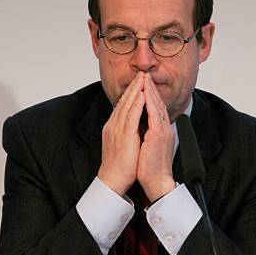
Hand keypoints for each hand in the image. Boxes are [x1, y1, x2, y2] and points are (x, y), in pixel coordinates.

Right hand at [98, 72, 144, 195]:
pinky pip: (131, 116)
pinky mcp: (124, 136)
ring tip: (143, 78)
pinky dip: (136, 104)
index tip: (139, 83)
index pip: (122, 106)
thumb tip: (136, 128)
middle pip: (124, 101)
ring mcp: (117, 129)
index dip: (131, 93)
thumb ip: (128, 134)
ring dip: (136, 90)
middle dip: (133, 86)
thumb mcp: (124, 145)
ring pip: (127, 104)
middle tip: (141, 74)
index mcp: (114, 128)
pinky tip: (142, 94)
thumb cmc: (120, 167)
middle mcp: (113, 126)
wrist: (113, 180)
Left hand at [137, 73, 174, 201]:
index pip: (155, 108)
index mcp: (161, 131)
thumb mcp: (149, 146)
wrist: (156, 181)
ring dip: (150, 91)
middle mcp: (164, 128)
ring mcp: (162, 131)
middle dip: (150, 88)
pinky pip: (154, 114)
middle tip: (145, 75)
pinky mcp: (158, 135)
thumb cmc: (151, 168)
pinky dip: (149, 103)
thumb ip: (148, 134)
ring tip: (144, 79)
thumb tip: (142, 127)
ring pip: (156, 105)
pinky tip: (144, 94)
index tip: (144, 84)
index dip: (150, 95)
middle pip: (157, 103)